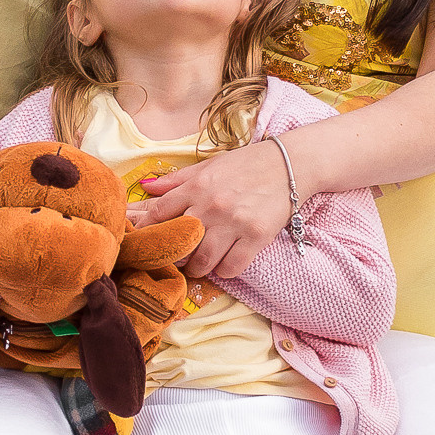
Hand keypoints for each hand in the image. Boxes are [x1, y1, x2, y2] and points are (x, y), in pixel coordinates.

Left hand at [134, 141, 291, 285]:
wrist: (289, 164)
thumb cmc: (246, 164)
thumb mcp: (208, 166)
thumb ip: (176, 179)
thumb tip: (145, 187)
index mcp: (197, 186)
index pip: (159, 212)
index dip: (148, 229)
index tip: (147, 240)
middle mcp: (212, 205)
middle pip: (179, 242)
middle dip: (174, 254)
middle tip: (178, 256)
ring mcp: (234, 222)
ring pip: (202, 260)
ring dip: (198, 267)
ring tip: (200, 264)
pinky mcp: (256, 236)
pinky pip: (231, 267)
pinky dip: (224, 270)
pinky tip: (225, 261)